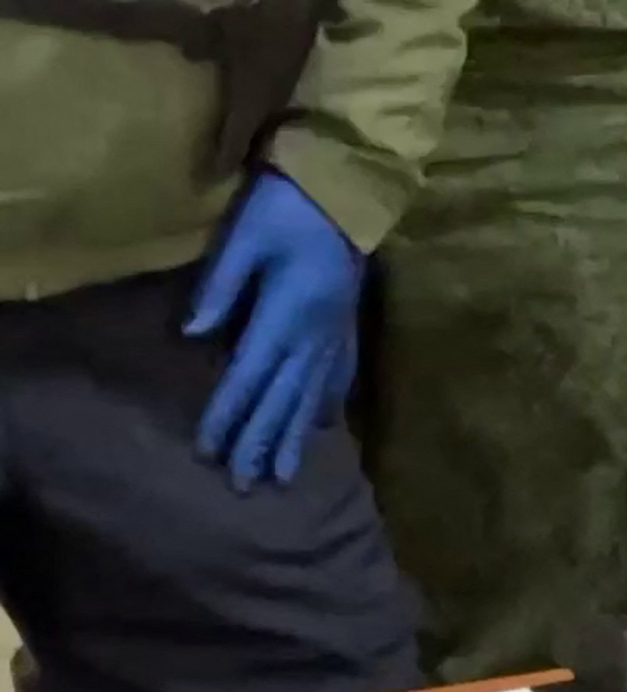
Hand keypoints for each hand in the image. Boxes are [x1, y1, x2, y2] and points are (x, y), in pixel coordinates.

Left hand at [184, 171, 362, 489]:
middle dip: (260, 444)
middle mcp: (313, 336)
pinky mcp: (347, 324)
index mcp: (284, 315)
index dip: (227, 417)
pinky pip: (338, 376)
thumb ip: (220, 286)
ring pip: (311, 397)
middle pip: (281, 400)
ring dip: (293, 439)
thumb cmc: (289, 204)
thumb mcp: (244, 235)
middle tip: (245, 487)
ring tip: (283, 477)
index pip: (248, 377)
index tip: (209, 453)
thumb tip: (193, 335)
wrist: (349, 185)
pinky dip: (327, 405)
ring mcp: (335, 333)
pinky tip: (322, 426)